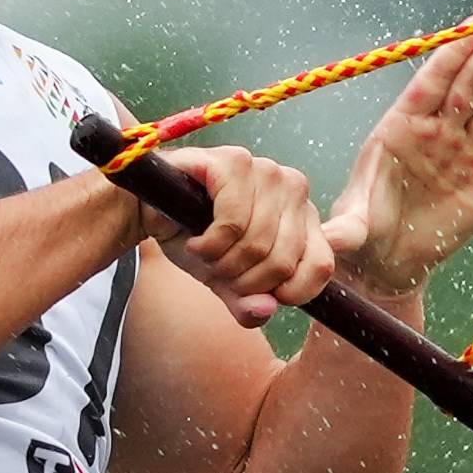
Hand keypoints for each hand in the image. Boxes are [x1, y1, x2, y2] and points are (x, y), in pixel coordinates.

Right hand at [135, 142, 335, 326]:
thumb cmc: (197, 241)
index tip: (253, 292)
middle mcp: (293, 188)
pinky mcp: (235, 162)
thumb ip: (249, 305)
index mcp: (304, 218)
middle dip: (242, 281)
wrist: (152, 211)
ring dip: (221, 263)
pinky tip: (195, 240)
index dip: (288, 294)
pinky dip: (209, 244)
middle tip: (218, 270)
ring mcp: (267, 171)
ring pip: (258, 244)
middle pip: (283, 262)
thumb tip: (265, 310)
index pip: (321, 267)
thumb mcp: (227, 284)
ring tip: (204, 253)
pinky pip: (233, 222)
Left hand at [323, 23, 472, 303]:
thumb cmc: (365, 231)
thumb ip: (347, 229)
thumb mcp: (352, 228)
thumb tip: (331, 242)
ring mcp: (461, 155)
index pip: (431, 83)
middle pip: (465, 88)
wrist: (390, 260)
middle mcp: (435, 134)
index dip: (452, 53)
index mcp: (401, 128)